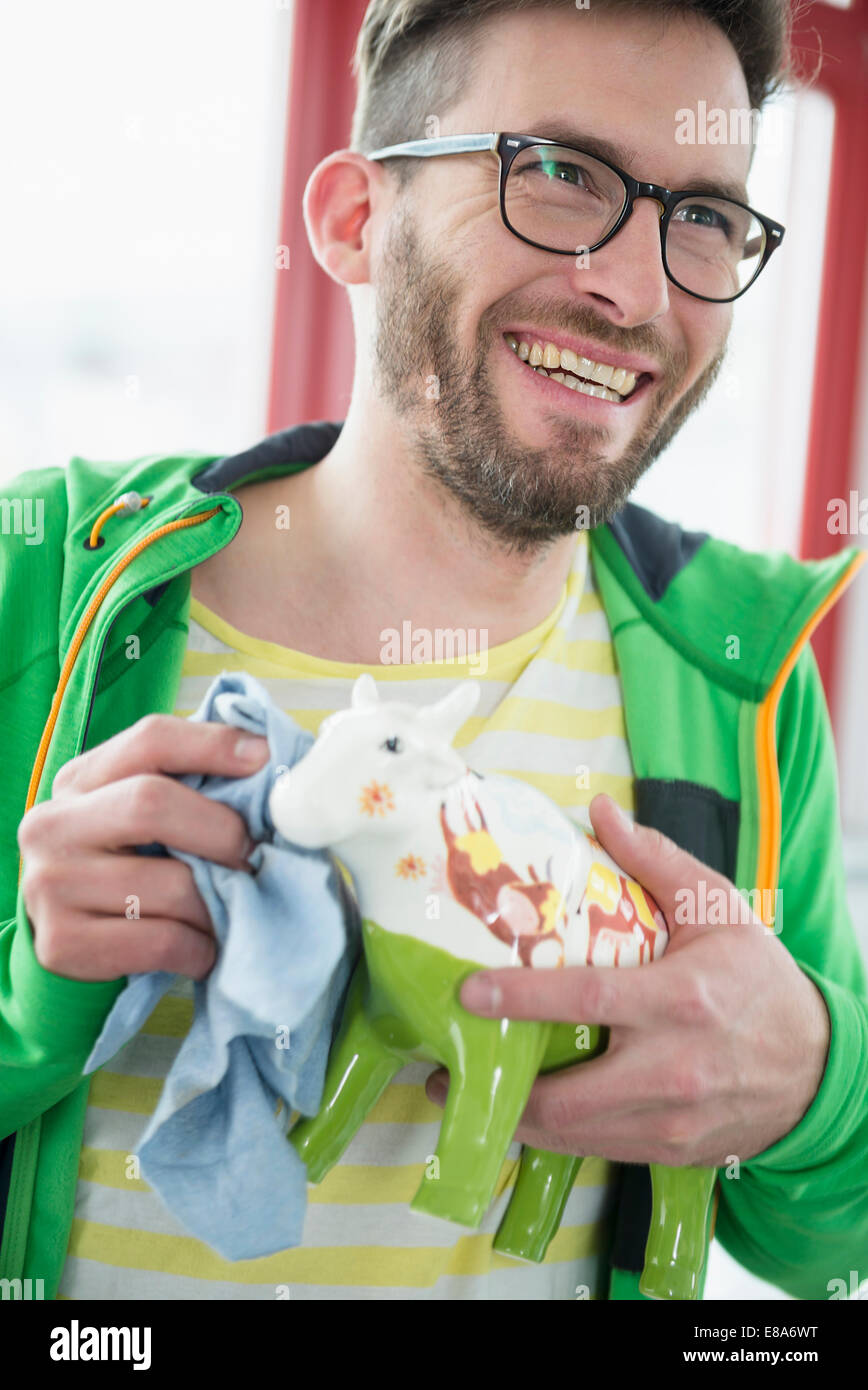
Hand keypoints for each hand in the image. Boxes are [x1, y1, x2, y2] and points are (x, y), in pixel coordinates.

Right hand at [18, 715, 268, 982]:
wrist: (64, 938)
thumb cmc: (125, 864)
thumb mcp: (138, 812)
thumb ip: (188, 782)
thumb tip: (270, 758)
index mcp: (79, 779)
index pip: (150, 739)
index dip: (213, 745)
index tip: (265, 758)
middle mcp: (52, 825)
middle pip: (152, 804)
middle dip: (223, 832)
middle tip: (253, 857)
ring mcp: (51, 885)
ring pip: (172, 886)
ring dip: (218, 903)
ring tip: (226, 909)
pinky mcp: (62, 943)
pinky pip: (164, 942)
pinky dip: (200, 948)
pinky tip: (201, 946)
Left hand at [425, 793, 830, 1167]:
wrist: (817, 1067)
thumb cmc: (759, 980)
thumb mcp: (720, 908)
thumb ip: (656, 860)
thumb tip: (597, 813)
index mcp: (682, 1001)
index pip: (588, 1000)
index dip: (523, 998)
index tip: (469, 992)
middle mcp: (674, 1069)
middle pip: (567, 1097)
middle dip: (498, 1089)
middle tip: (443, 1066)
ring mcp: (671, 1121)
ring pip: (573, 1136)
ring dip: (514, 1118)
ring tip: (468, 1090)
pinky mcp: (669, 1151)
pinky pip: (595, 1150)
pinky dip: (553, 1134)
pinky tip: (524, 1109)